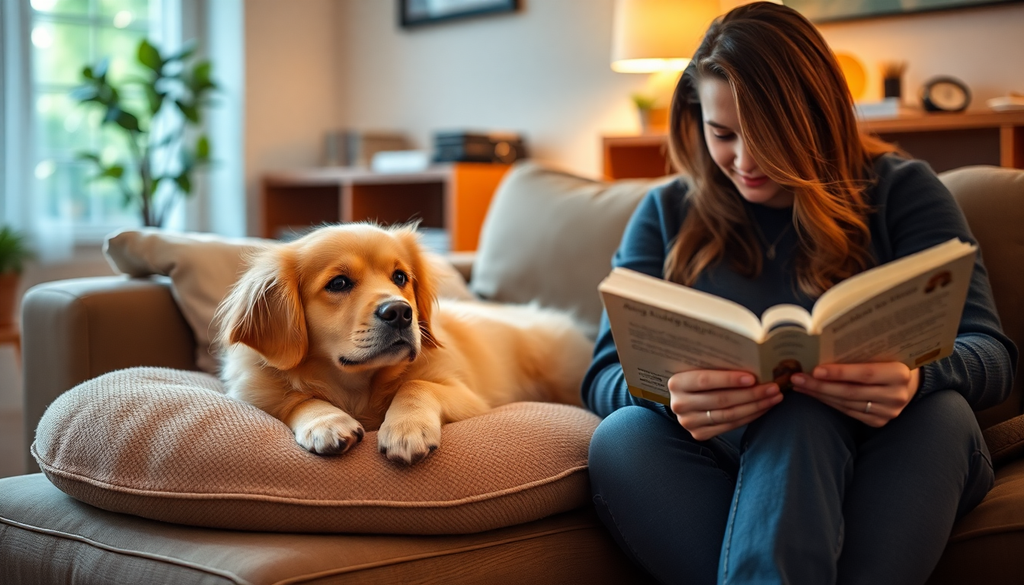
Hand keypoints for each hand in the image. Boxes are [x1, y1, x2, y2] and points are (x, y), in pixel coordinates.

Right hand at [667, 370, 782, 440]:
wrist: (685, 397)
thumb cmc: (698, 375)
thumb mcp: (699, 366)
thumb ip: (716, 363)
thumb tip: (751, 357)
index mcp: (676, 383)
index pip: (704, 380)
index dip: (729, 379)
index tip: (752, 377)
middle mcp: (679, 404)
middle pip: (720, 400)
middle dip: (751, 394)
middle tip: (773, 387)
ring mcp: (689, 422)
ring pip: (728, 415)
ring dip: (755, 406)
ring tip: (774, 397)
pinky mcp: (699, 434)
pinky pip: (730, 426)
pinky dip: (749, 416)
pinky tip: (763, 408)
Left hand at [791, 363, 919, 426]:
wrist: (909, 381)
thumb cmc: (890, 359)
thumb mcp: (882, 351)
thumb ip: (861, 351)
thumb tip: (822, 345)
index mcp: (899, 373)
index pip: (864, 374)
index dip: (839, 373)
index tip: (815, 370)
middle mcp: (895, 396)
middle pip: (851, 392)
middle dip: (820, 386)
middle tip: (796, 379)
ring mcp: (888, 412)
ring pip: (846, 404)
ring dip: (819, 395)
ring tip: (799, 386)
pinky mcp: (879, 422)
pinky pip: (848, 412)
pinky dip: (829, 403)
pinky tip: (814, 395)